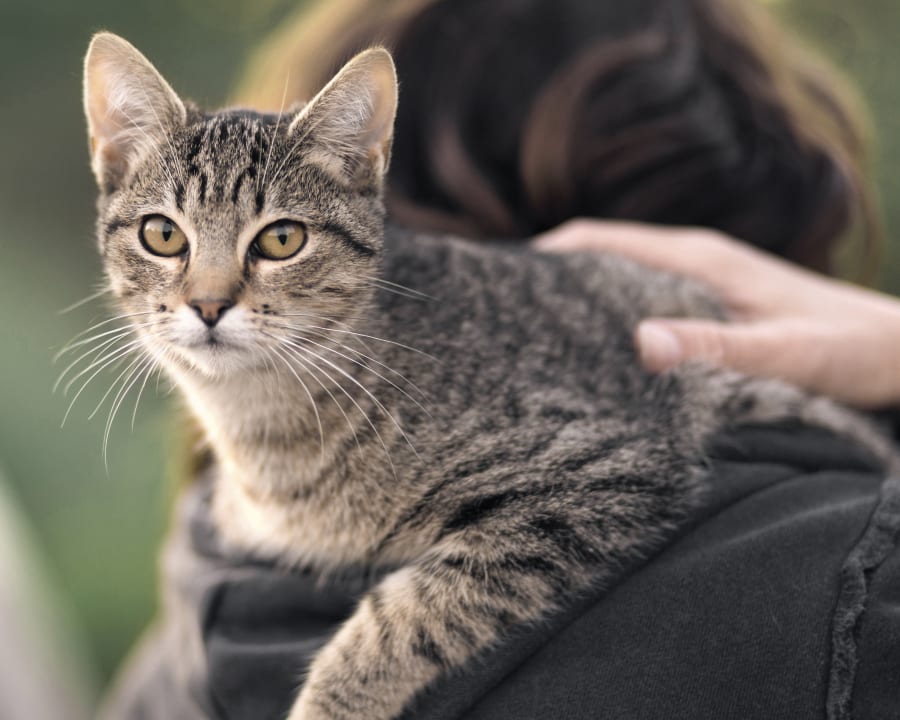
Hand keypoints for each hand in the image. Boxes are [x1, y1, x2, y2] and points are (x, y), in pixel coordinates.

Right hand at [535, 219, 899, 409]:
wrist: (899, 351)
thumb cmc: (850, 349)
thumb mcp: (786, 352)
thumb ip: (715, 346)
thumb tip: (639, 343)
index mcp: (699, 259)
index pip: (601, 241)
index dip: (547, 255)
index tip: (499, 283)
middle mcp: (693, 262)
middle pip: (601, 257)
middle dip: (552, 279)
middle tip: (503, 318)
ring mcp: (701, 283)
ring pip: (620, 280)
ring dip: (580, 300)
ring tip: (535, 339)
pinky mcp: (710, 307)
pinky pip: (644, 303)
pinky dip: (611, 318)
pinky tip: (598, 355)